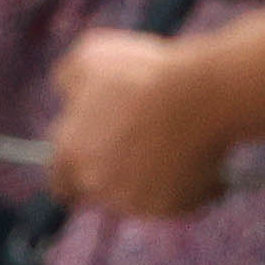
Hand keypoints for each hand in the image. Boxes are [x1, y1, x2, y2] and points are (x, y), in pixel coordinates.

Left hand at [48, 28, 226, 217]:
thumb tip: (66, 89)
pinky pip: (181, 200)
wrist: (196, 97)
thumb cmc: (143, 73)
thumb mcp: (92, 55)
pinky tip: (204, 156)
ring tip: (179, 141)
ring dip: (153, 177)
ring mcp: (134, 202)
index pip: (59, 181)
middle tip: (141, 144)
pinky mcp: (172, 209)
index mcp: (70, 152)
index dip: (75, 171)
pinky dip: (192, 184)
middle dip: (115, 172)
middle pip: (100, 191)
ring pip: (140, 197)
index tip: (93, 159)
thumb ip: (69, 76)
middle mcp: (97, 184)